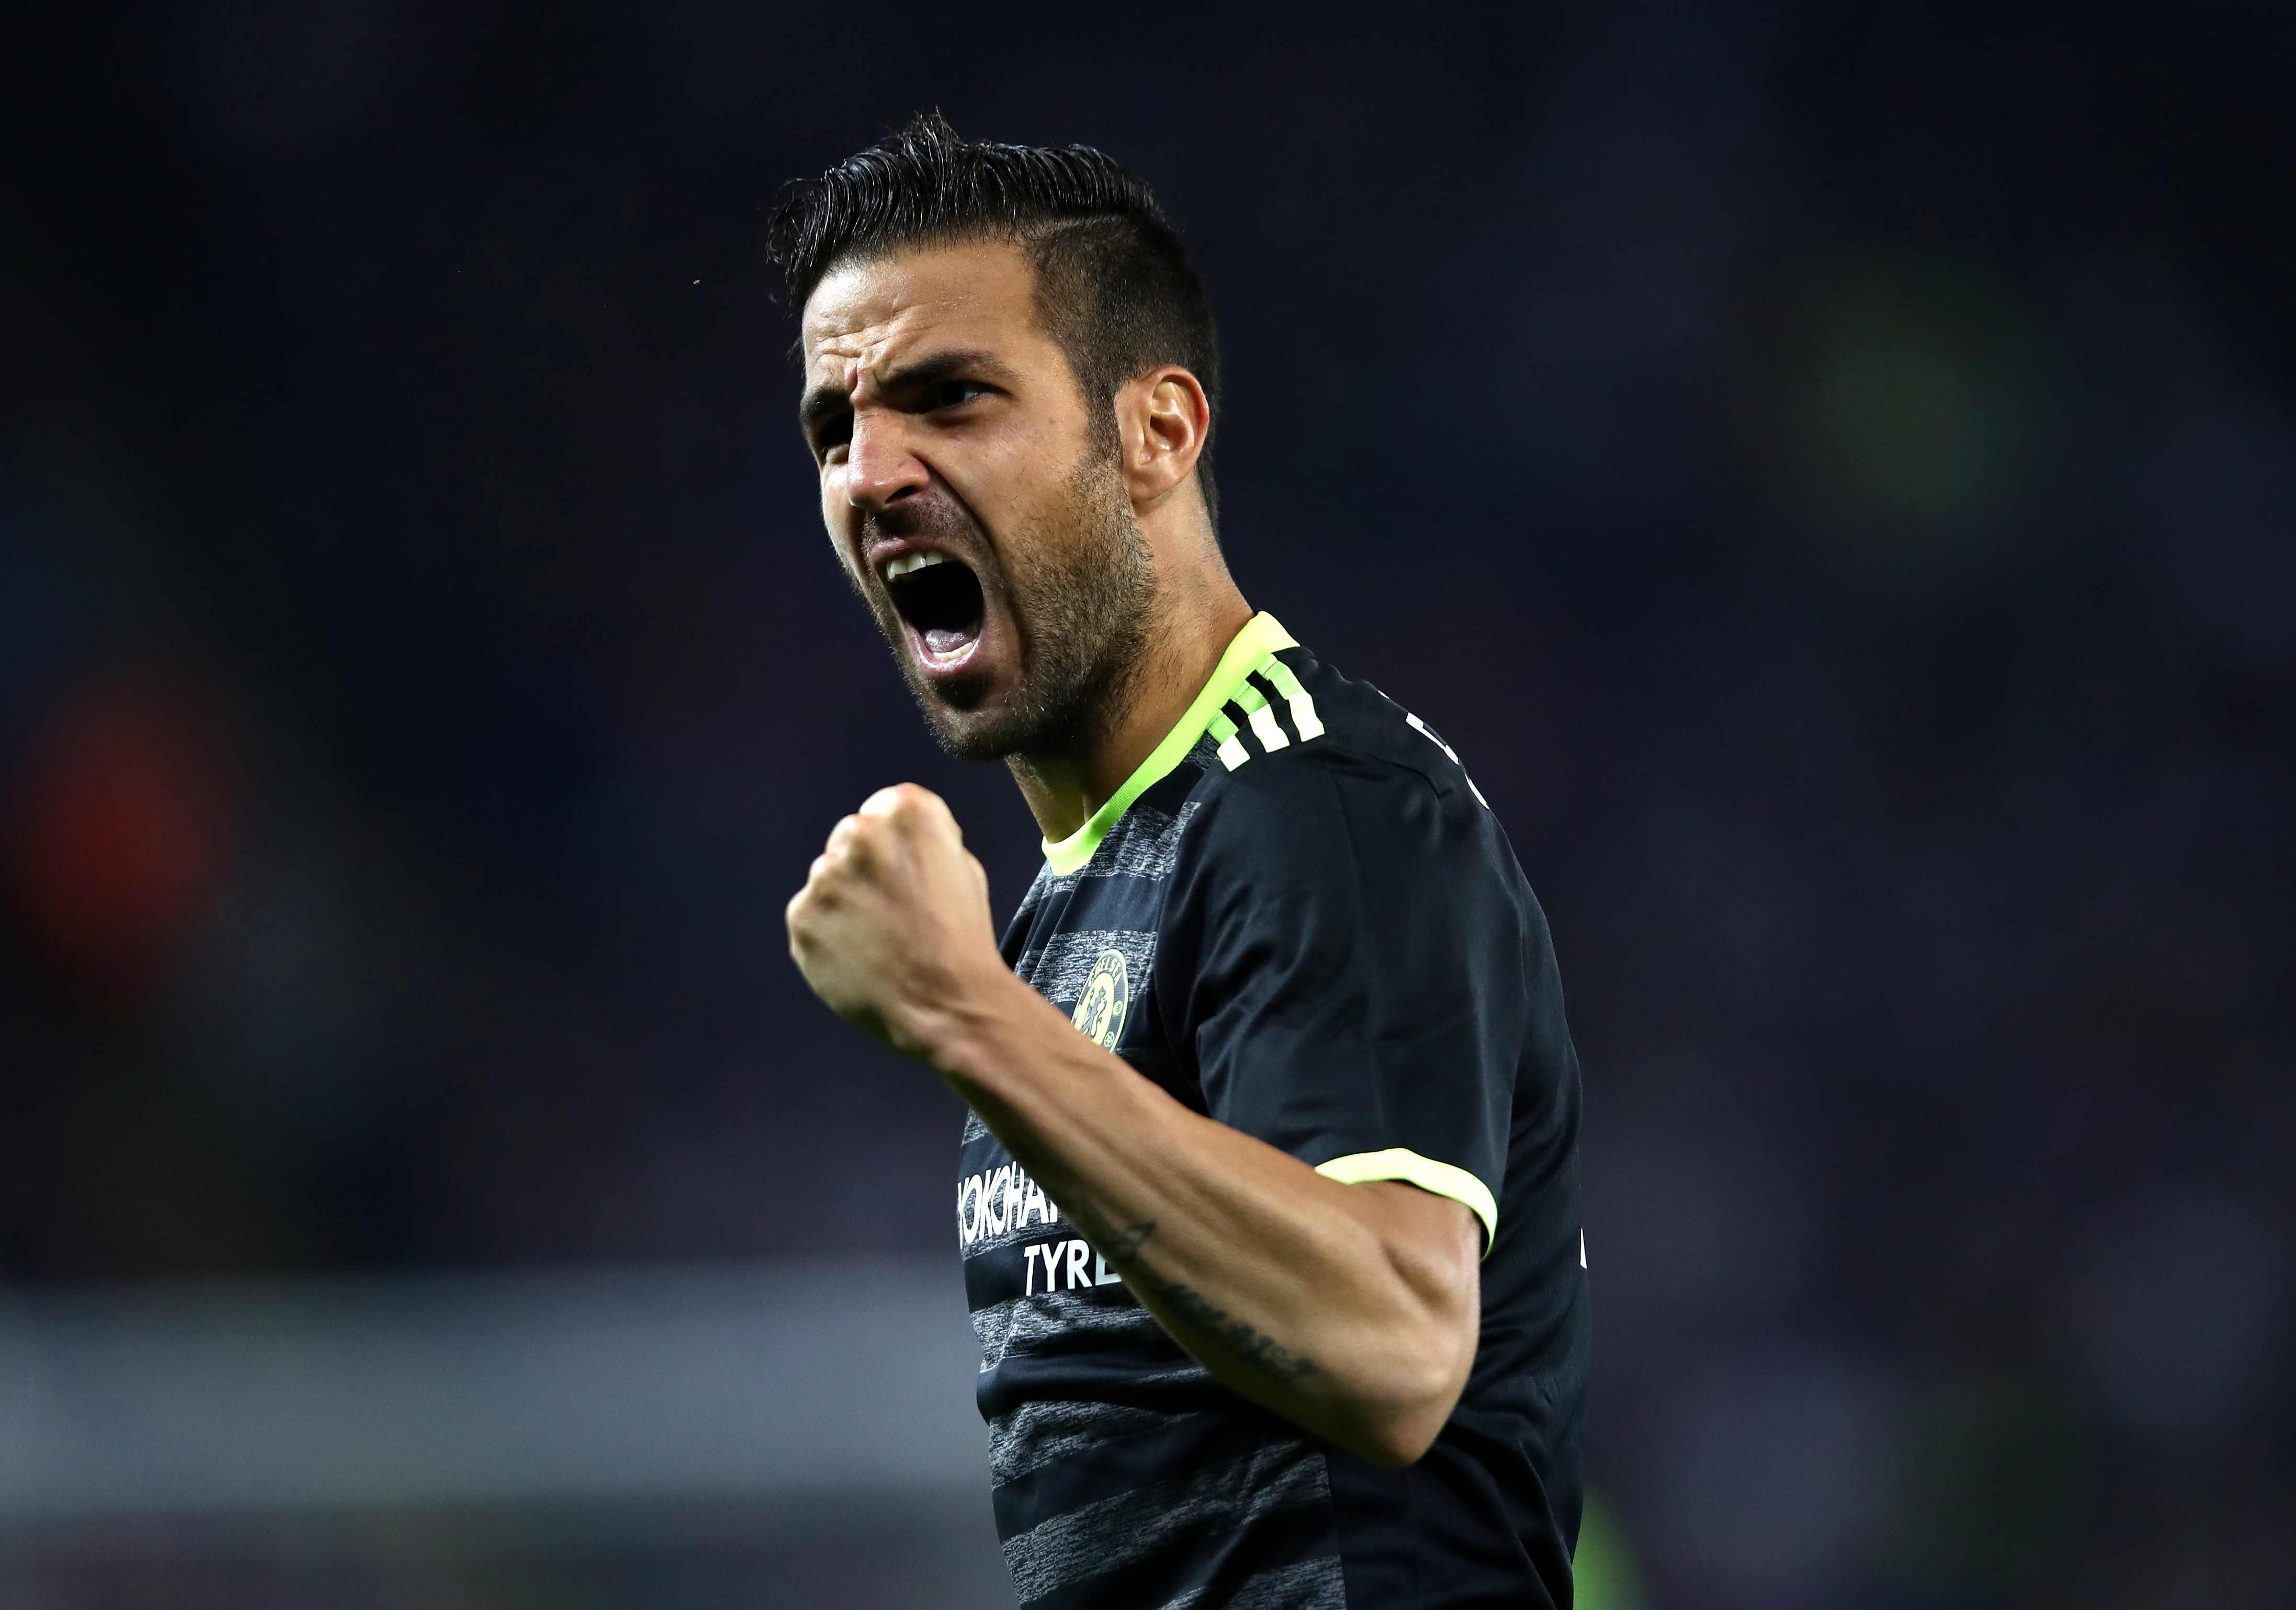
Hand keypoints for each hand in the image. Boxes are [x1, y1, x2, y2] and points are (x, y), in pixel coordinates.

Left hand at [786, 784, 1004, 1059]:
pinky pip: (811, 916)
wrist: (945, 1003)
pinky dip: (828, 934)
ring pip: (829, 878)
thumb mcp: (962, 866)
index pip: (887, 808)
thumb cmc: (961, 937)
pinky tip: (860, 956)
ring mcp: (825, 876)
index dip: (900, 845)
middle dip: (866, 866)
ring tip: (879, 939)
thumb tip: (894, 845)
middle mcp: (860, 832)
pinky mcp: (802, 915)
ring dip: (846, 900)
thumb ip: (922, 841)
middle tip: (893, 910)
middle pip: (852, 838)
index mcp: (907, 811)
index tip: (911, 873)